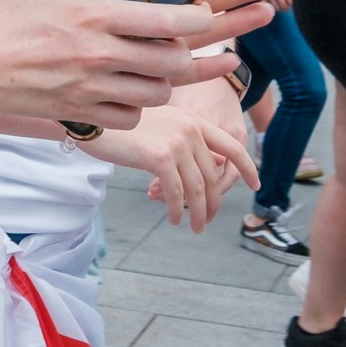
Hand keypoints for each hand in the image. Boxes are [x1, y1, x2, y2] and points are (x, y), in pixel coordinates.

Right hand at [0, 0, 269, 131]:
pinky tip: (129, 89)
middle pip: (173, 62)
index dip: (199, 18)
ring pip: (158, 92)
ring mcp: (90, 87)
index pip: (169, 20)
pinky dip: (137, 105)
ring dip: (166, 80)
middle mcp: (98, 55)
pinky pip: (131, 115)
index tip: (202, 12)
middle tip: (184, 42)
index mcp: (92, 15)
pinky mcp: (80, 111)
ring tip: (159, 65)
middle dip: (190, 53)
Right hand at [79, 104, 255, 227]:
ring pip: (197, 188)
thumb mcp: (158, 126)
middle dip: (213, 203)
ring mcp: (176, 142)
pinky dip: (177, 210)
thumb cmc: (118, 126)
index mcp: (193, 119)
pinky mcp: (159, 157)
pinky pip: (176, 193)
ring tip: (195, 227)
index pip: (232, 145)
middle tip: (208, 220)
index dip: (247, 167)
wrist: (90, 121)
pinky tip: (174, 219)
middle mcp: (190, 128)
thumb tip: (197, 171)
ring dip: (198, 213)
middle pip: (213, 175)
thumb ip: (180, 140)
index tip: (255, 184)